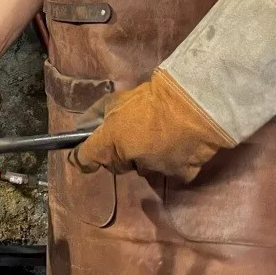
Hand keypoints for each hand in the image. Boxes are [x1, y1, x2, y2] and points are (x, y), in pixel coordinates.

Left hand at [70, 70, 233, 181]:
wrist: (192, 106)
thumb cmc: (153, 99)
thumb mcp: (119, 99)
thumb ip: (102, 113)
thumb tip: (89, 123)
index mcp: (111, 145)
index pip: (85, 160)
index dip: (82, 159)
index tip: (83, 157)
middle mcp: (130, 163)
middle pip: (119, 164)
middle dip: (123, 153)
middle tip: (135, 134)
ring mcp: (156, 171)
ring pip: (147, 167)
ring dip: (149, 157)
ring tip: (163, 135)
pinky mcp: (180, 175)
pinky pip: (172, 170)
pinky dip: (174, 161)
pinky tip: (181, 144)